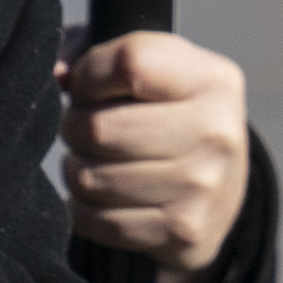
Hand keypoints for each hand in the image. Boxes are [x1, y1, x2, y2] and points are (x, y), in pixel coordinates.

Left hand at [62, 31, 249, 278]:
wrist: (223, 186)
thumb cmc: (170, 113)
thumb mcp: (154, 65)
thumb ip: (94, 51)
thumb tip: (59, 75)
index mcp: (212, 80)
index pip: (129, 63)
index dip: (89, 75)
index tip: (87, 86)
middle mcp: (216, 132)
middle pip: (100, 128)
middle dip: (74, 128)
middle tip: (85, 129)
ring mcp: (203, 187)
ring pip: (91, 178)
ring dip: (77, 170)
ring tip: (94, 161)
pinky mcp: (184, 231)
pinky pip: (98, 221)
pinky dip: (85, 209)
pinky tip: (102, 195)